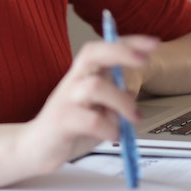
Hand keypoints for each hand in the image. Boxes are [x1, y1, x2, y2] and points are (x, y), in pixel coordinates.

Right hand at [14, 35, 158, 175]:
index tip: (154, 43)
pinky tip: (113, 135)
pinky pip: (90, 120)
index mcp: (84, 74)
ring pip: (95, 86)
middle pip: (92, 53)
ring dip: (121, 101)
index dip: (128, 42)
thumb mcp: (98, 109)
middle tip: (144, 60)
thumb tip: (133, 94)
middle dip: (120, 52)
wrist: (36, 148)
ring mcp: (66, 100)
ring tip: (133, 118)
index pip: (104, 47)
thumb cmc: (71, 126)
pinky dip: (109, 128)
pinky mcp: (62, 121)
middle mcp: (73, 80)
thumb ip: (114, 99)